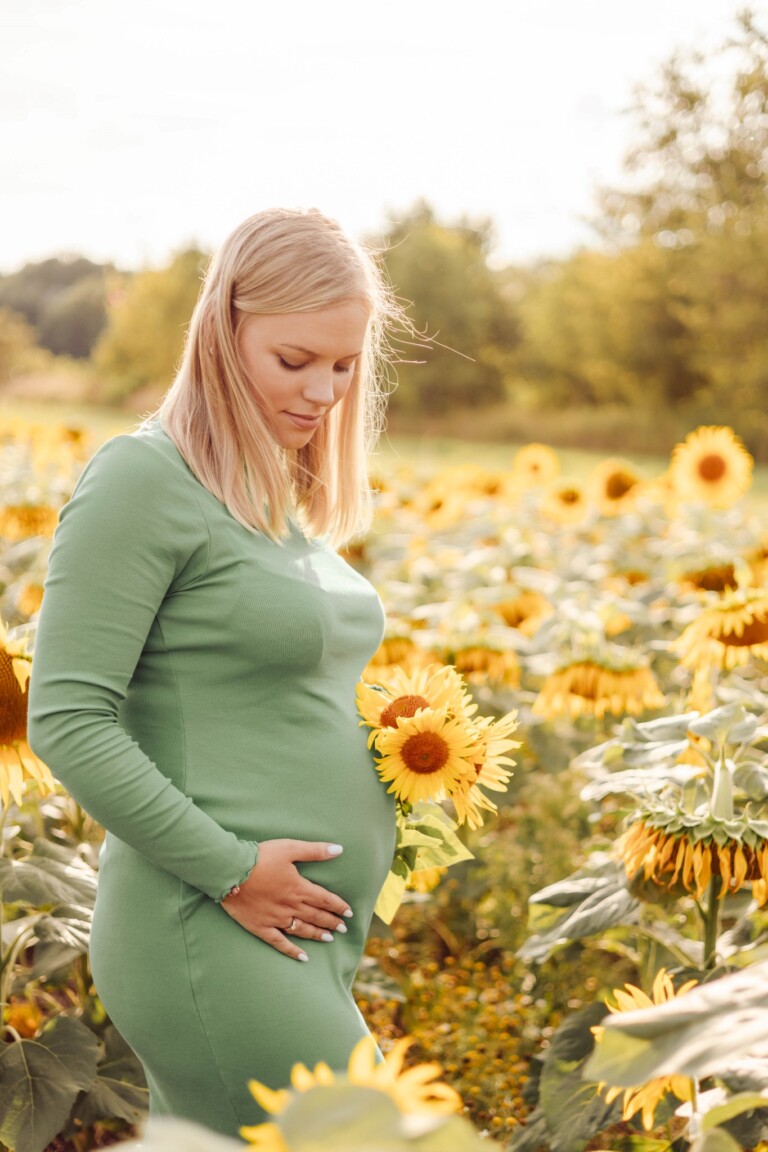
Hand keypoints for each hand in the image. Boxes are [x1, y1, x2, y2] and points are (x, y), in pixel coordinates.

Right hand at [219, 839, 352, 960]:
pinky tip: (303, 957)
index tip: (349, 912)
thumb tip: (338, 849)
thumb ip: (315, 851)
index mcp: (299, 888)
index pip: (325, 899)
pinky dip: (292, 951)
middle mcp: (291, 906)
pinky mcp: (261, 927)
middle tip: (343, 928)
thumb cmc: (260, 857)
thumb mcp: (290, 848)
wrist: (230, 871)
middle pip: (316, 916)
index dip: (338, 906)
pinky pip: (280, 943)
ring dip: (317, 934)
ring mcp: (276, 919)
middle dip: (331, 922)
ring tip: (329, 939)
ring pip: (302, 930)